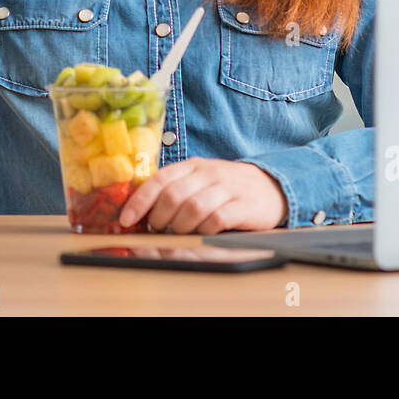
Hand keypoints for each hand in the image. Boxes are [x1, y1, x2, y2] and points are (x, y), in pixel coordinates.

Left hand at [117, 157, 288, 233]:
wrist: (272, 186)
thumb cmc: (227, 187)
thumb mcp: (200, 179)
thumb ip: (175, 189)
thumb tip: (140, 212)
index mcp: (193, 165)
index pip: (159, 179)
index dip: (139, 201)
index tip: (126, 220)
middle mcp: (208, 173)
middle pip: (173, 196)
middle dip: (159, 218)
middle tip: (158, 231)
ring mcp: (227, 187)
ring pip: (193, 208)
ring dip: (180, 227)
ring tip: (180, 234)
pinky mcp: (244, 205)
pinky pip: (217, 219)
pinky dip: (205, 230)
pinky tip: (203, 233)